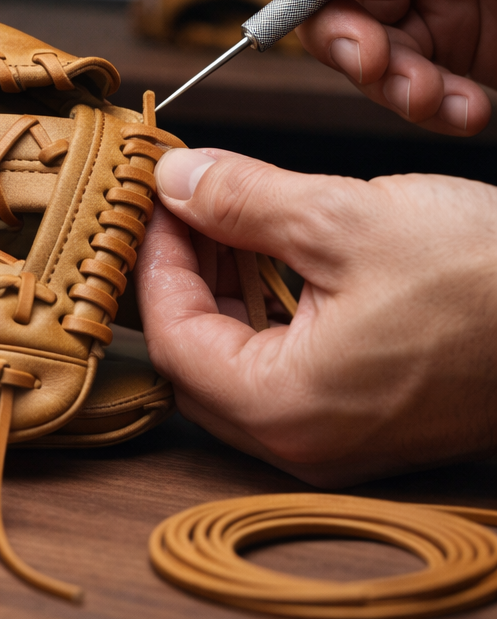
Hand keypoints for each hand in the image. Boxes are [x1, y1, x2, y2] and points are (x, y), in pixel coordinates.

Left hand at [137, 146, 496, 486]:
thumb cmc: (488, 279)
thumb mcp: (344, 218)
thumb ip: (242, 199)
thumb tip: (175, 179)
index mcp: (287, 407)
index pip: (172, 336)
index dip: (155, 260)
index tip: (156, 202)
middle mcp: (303, 439)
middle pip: (195, 354)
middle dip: (183, 272)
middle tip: (182, 206)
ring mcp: (335, 433)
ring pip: (236, 358)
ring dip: (220, 284)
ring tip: (225, 216)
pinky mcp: (364, 412)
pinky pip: (283, 364)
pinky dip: (264, 305)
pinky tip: (272, 250)